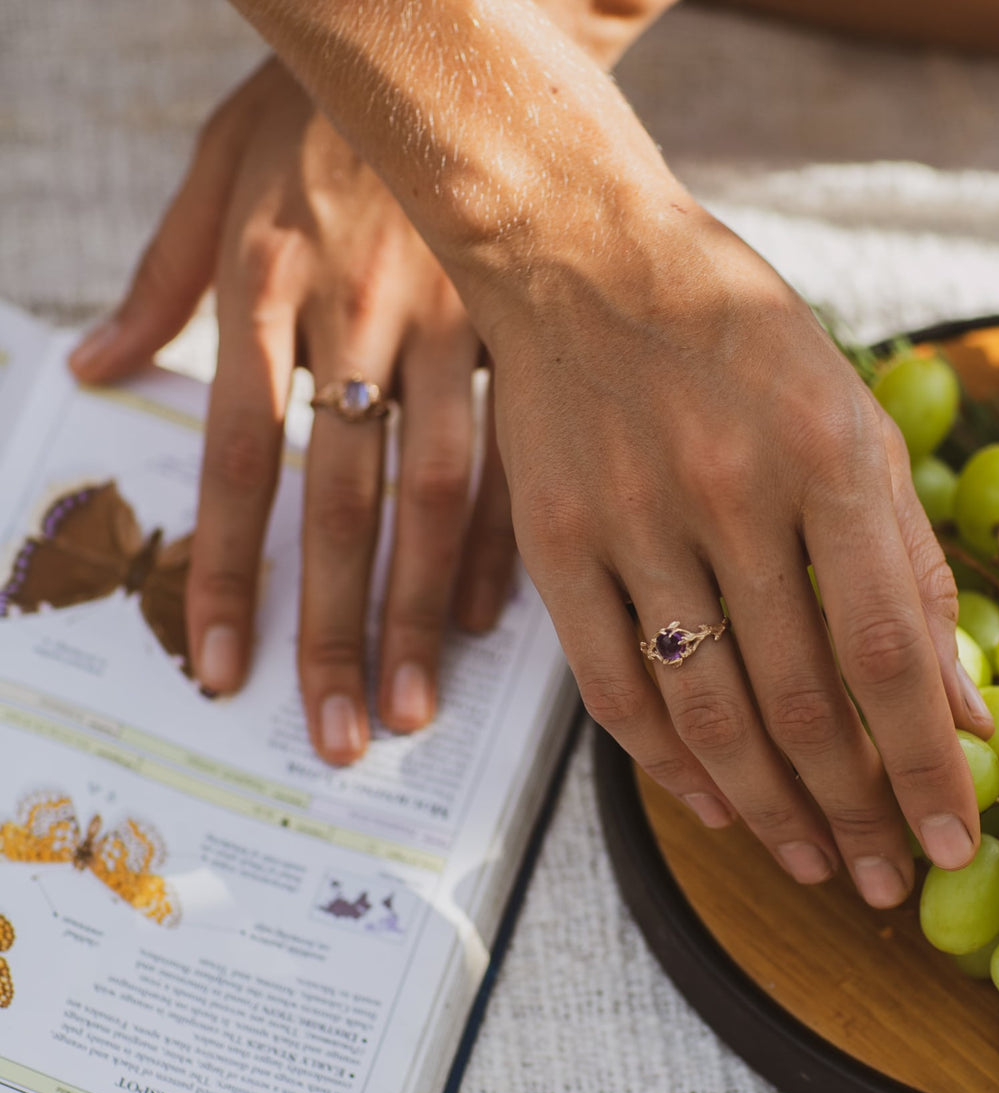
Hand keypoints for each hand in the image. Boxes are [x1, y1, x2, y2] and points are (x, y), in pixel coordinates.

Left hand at [68, 59, 515, 763]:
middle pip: (340, 500)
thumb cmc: (323, 108)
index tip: (218, 667)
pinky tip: (490, 617)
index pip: (236, 459)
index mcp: (272, 281)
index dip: (224, 571)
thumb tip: (93, 369)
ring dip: (423, 608)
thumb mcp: (218, 168)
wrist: (458, 32)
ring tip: (414, 705)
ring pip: (437, 491)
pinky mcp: (519, 331)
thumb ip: (161, 281)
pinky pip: (516, 450)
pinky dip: (503, 536)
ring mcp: (450, 327)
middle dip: (334, 626)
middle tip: (333, 730)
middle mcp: (358, 316)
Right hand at [487, 206, 993, 902]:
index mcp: (828, 455)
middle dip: (852, 813)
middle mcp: (730, 494)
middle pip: (800, 703)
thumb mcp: (853, 418)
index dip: (925, 765)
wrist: (584, 262)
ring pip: (706, 715)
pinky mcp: (555, 547)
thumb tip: (962, 705)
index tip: (953, 842)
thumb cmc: (742, 336)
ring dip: (768, 812)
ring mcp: (632, 523)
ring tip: (813, 867)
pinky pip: (613, 691)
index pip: (889, 652)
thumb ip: (909, 563)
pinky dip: (668, 767)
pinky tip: (716, 810)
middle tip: (884, 884)